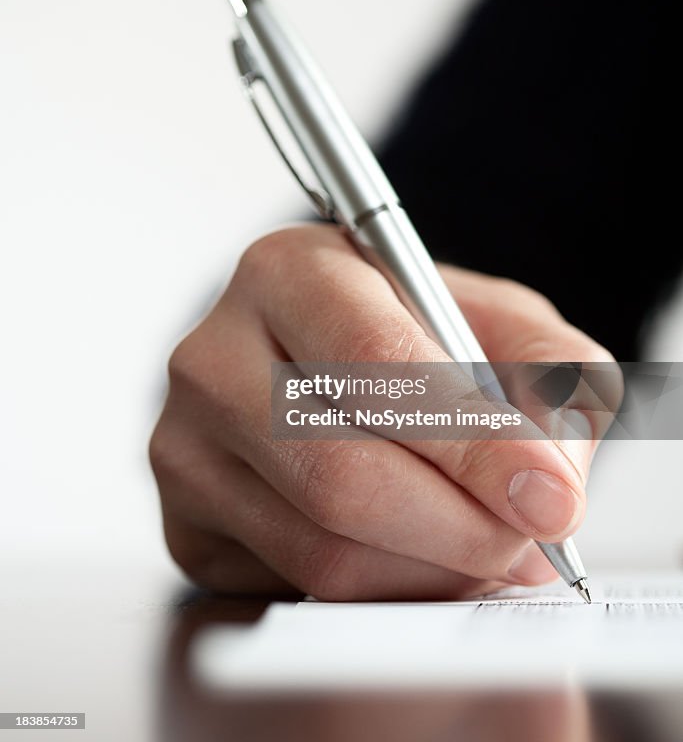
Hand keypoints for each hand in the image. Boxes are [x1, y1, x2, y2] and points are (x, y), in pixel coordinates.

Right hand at [150, 223, 619, 599]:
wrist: (313, 359)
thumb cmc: (405, 333)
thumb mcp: (492, 317)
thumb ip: (549, 371)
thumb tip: (549, 478)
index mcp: (288, 271)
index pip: (374, 362)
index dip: (472, 442)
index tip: (550, 498)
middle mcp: (214, 354)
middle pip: (340, 474)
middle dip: (461, 529)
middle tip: (532, 546)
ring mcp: (185, 444)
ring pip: (322, 549)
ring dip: (431, 570)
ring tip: (486, 546)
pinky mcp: (186, 522)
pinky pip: (297, 588)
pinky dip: (383, 591)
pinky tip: (418, 553)